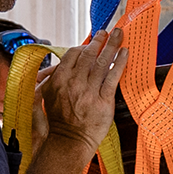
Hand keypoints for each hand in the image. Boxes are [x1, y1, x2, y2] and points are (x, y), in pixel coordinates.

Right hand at [38, 27, 126, 154]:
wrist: (68, 142)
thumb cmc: (59, 121)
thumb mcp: (47, 96)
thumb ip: (52, 78)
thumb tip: (56, 66)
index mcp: (59, 80)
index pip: (73, 55)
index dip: (84, 47)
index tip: (91, 43)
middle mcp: (74, 83)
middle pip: (89, 55)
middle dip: (100, 41)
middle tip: (108, 32)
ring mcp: (89, 91)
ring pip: (102, 63)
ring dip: (111, 46)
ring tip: (119, 35)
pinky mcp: (103, 101)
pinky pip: (113, 77)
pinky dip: (120, 63)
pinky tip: (125, 53)